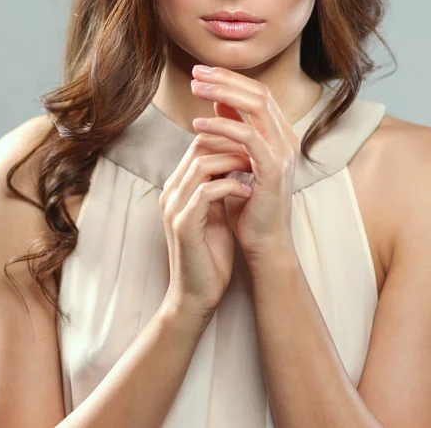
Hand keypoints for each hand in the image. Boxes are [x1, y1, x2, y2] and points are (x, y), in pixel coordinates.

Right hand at [158, 114, 253, 316]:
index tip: (255, 141)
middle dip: (232, 143)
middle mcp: (172, 192)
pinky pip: (206, 193)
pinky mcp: (183, 225)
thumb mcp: (217, 211)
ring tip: (257, 167)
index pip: (200, 144)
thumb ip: (220, 185)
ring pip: (202, 165)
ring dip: (234, 162)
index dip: (228, 137)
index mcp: (179, 186)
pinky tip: (249, 191)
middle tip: (259, 149)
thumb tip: (241, 160)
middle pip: (198, 147)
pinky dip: (230, 186)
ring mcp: (174, 207)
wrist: (197, 293)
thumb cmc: (211, 252)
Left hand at [190, 65, 297, 267]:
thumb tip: (217, 98)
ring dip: (222, 93)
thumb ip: (234, 130)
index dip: (231, 79)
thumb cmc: (248, 204)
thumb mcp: (238, 160)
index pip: (259, 93)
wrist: (264, 241)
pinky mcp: (274, 168)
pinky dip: (222, 127)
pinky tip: (198, 126)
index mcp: (281, 135)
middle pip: (259, 93)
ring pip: (257, 106)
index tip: (201, 72)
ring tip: (194, 88)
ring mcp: (284, 152)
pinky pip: (247, 137)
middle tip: (195, 72)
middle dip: (225, 79)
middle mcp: (287, 139)